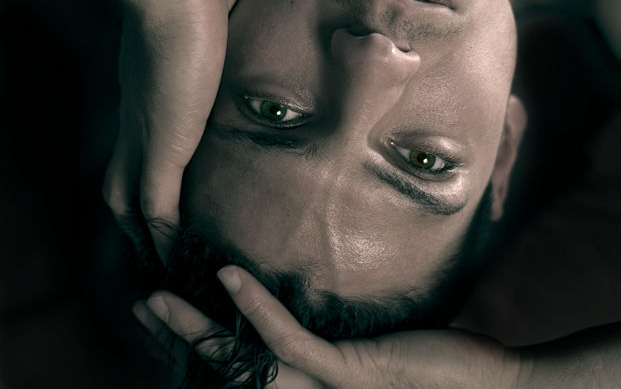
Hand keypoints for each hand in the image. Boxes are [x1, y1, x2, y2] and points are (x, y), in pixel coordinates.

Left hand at [103, 0, 241, 261]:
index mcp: (150, 86)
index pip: (139, 143)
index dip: (146, 170)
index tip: (165, 189)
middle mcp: (141, 114)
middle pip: (120, 179)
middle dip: (135, 213)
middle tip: (152, 242)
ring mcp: (148, 132)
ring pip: (130, 200)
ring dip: (146, 233)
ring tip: (162, 261)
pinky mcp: (163, 146)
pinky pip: (156, 205)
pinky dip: (162, 235)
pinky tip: (173, 257)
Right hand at [132, 265, 522, 387]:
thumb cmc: (443, 368)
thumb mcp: (384, 346)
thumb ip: (346, 338)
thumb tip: (322, 310)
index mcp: (318, 387)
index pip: (248, 369)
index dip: (206, 346)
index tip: (179, 315)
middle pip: (232, 370)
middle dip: (183, 342)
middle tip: (144, 309)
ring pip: (245, 362)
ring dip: (197, 328)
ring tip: (156, 299)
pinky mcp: (350, 374)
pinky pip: (291, 342)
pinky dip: (256, 308)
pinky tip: (228, 276)